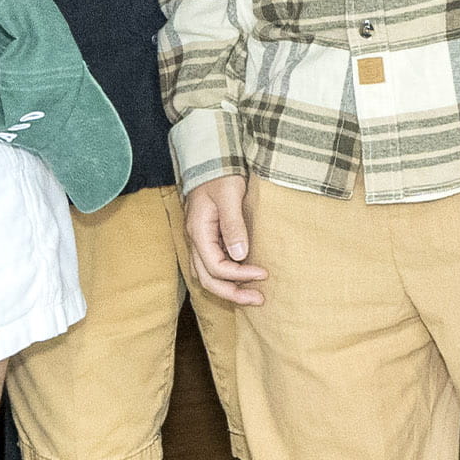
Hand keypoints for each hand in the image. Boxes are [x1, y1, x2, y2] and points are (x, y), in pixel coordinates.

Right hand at [182, 174, 266, 304]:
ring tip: (253, 296)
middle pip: (207, 279)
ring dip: (229, 289)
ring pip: (207, 276)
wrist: (211, 160)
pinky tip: (245, 279)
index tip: (263, 273)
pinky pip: (213, 266)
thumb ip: (233, 225)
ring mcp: (200, 240)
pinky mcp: (209, 238)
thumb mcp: (229, 196)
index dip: (239, 275)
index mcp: (198, 231)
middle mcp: (195, 240)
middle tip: (259, 300)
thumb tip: (240, 256)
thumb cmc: (220, 175)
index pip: (216, 266)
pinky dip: (227, 278)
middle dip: (233, 293)